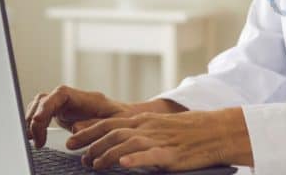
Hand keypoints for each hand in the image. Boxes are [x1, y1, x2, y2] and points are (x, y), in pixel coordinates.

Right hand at [24, 85, 131, 147]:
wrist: (127, 119)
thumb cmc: (124, 120)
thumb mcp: (115, 123)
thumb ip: (95, 124)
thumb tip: (75, 128)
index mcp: (84, 97)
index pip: (59, 94)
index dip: (46, 106)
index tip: (38, 122)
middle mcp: (71, 99)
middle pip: (44, 100)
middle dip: (35, 117)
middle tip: (35, 138)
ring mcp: (65, 106)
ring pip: (40, 106)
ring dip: (32, 121)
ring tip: (33, 139)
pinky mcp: (61, 115)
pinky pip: (43, 115)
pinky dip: (35, 125)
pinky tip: (34, 138)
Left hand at [64, 108, 253, 170]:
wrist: (215, 131)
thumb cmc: (188, 131)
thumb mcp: (159, 126)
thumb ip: (139, 131)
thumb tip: (117, 140)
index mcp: (143, 120)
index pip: (108, 122)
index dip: (87, 130)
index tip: (71, 138)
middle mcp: (147, 127)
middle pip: (111, 132)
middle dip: (90, 143)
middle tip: (75, 154)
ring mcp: (158, 139)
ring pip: (125, 143)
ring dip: (106, 154)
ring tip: (93, 165)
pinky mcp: (170, 154)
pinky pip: (149, 156)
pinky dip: (134, 160)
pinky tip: (123, 165)